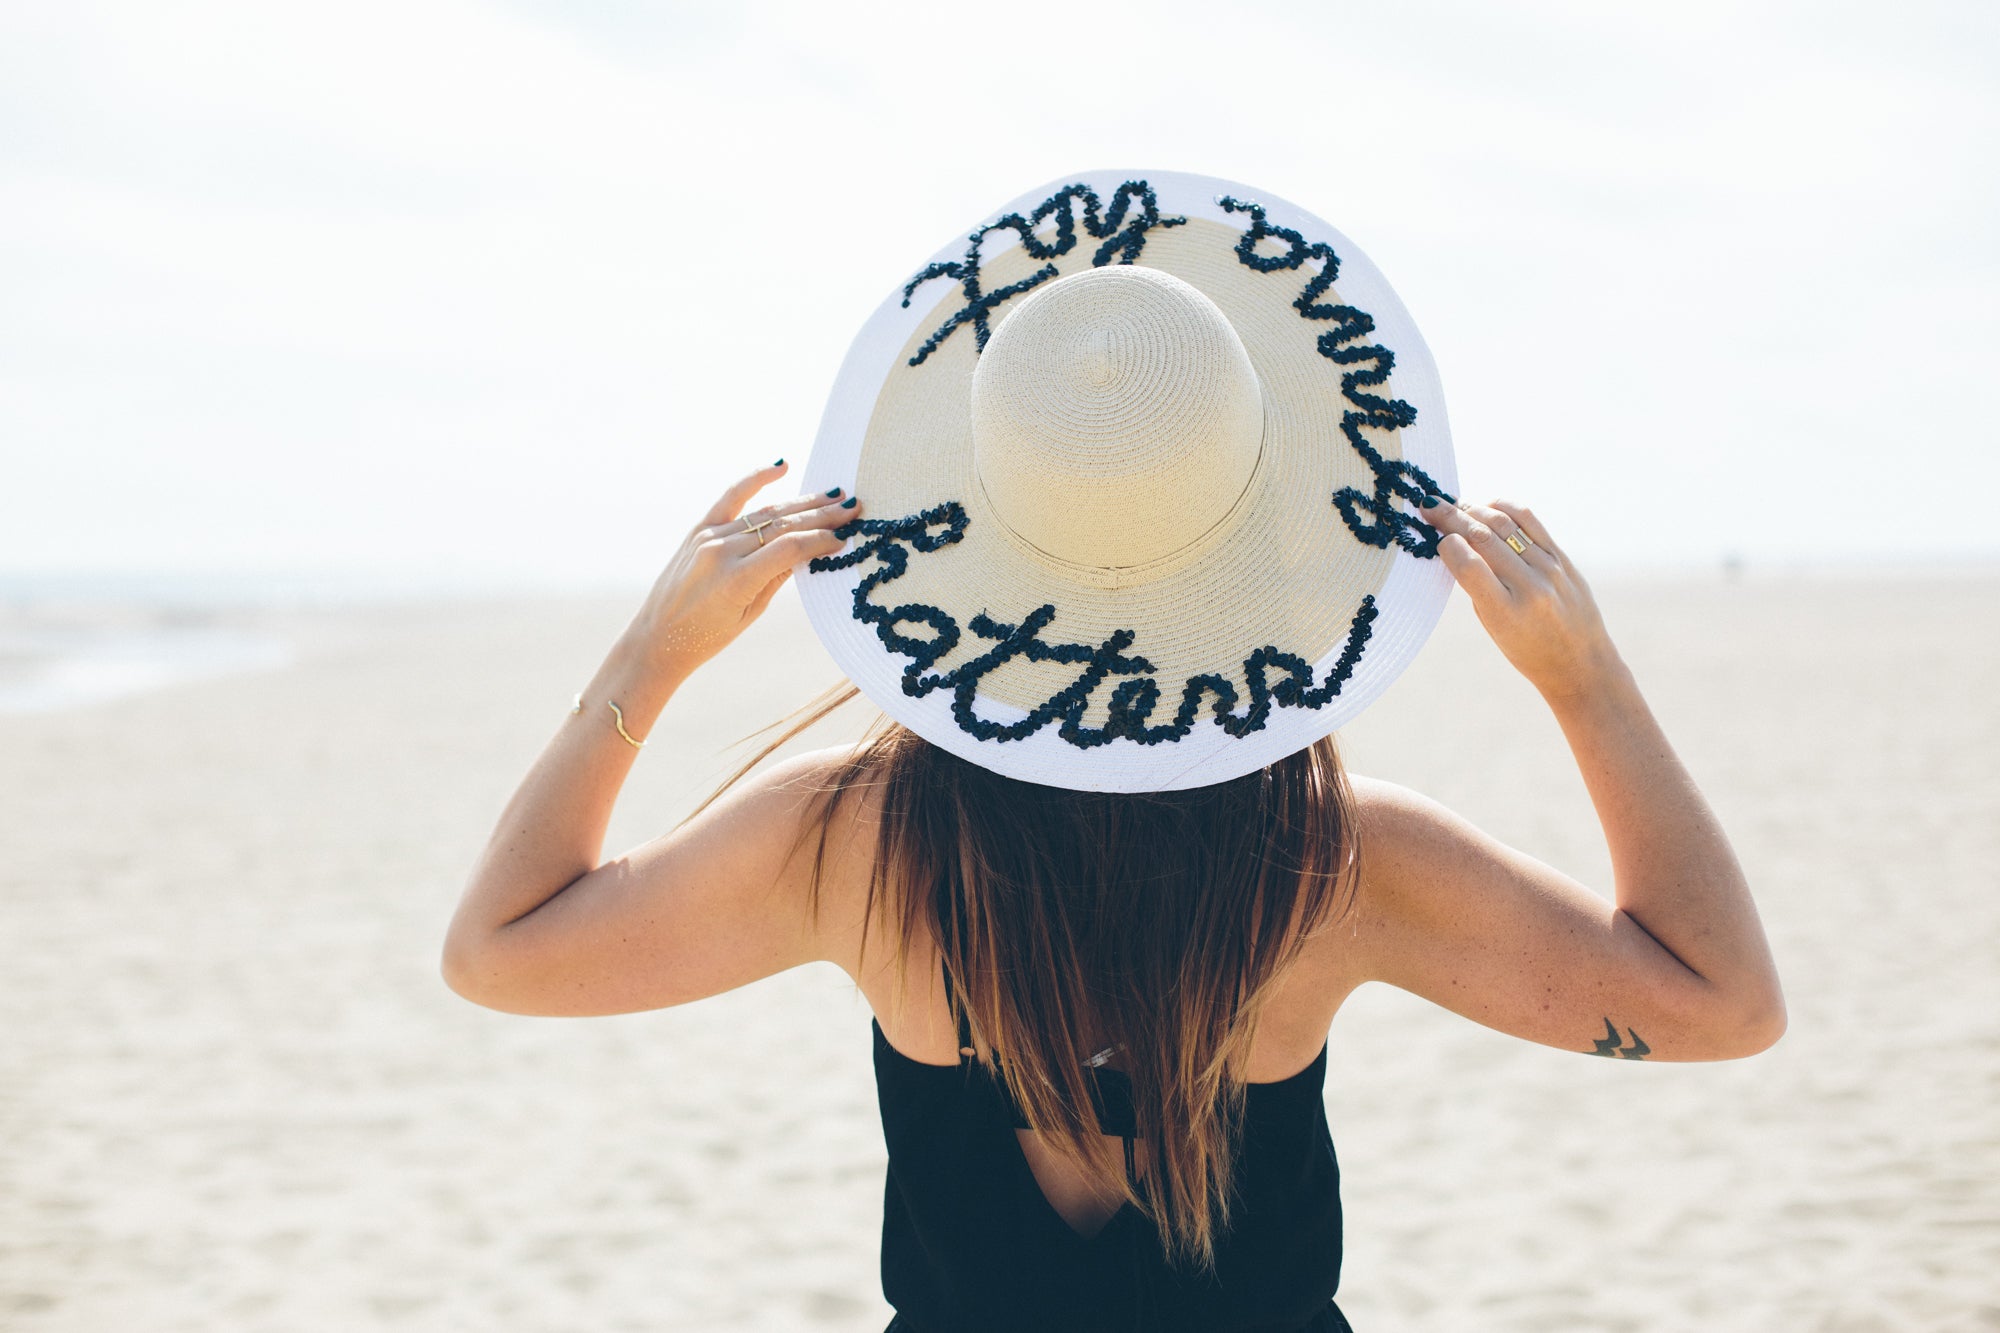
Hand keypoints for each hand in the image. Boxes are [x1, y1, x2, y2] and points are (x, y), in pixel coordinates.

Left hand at [624, 461, 858, 675]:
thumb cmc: (708, 637)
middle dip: (821, 516)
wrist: (658, 638)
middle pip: (782, 525)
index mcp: (737, 580)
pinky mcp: (699, 530)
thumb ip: (779, 577)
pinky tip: (781, 466)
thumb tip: (811, 550)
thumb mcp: (751, 614)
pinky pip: (732, 498)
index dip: (822, 541)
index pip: (791, 548)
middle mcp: (722, 552)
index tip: (845, 538)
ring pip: (764, 512)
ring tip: (833, 496)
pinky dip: (757, 480)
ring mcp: (708, 537)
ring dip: (801, 503)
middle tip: (852, 508)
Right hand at [1420, 496, 1618, 700]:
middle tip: (1428, 506)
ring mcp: (1550, 569)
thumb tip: (1454, 543)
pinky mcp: (1563, 559)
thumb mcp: (1492, 625)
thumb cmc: (1527, 650)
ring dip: (1474, 509)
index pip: (1468, 565)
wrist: (1580, 663)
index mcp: (1505, 612)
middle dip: (1451, 517)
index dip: (1446, 545)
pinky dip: (1505, 508)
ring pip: (1505, 524)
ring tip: (1455, 505)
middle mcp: (1530, 586)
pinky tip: (1487, 506)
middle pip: (1482, 537)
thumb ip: (1476, 586)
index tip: (1433, 537)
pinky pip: (1530, 522)